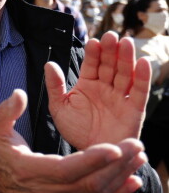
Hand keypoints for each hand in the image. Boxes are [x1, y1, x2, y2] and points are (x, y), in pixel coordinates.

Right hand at [0, 89, 145, 192]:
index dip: (92, 160)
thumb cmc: (2, 153)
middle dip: (116, 165)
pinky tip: (133, 180)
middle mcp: (47, 191)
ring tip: (139, 157)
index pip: (65, 169)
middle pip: (88, 183)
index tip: (115, 147)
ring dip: (121, 176)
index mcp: (30, 170)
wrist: (1, 185)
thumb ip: (6, 112)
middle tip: (137, 145)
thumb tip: (19, 94)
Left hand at [46, 31, 150, 149]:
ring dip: (126, 58)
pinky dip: (142, 77)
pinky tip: (143, 63)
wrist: (91, 157)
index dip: (94, 53)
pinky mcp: (134, 109)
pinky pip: (139, 91)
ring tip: (126, 43)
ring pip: (125, 74)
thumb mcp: (59, 107)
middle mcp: (106, 87)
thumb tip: (49, 64)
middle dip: (111, 50)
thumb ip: (55, 86)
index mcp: (88, 84)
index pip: (92, 64)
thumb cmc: (75, 130)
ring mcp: (120, 97)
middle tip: (111, 35)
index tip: (93, 41)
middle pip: (110, 65)